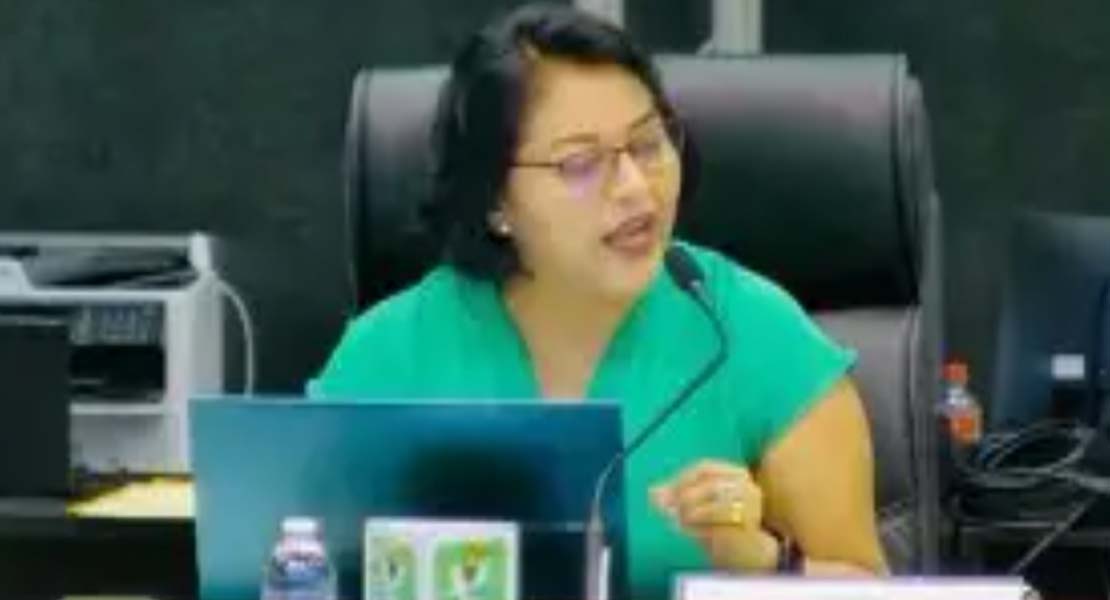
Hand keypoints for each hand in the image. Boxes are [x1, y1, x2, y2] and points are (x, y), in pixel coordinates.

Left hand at [651, 459, 779, 572]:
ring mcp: (752, 507)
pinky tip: (685, 530)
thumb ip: (677, 496)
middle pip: (710, 485)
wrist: (748, 550)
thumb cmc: (720, 521)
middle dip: (683, 496)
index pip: (705, 468)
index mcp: (736, 473)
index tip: (661, 492)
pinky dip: (698, 529)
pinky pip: (719, 527)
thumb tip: (652, 492)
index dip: (681, 478)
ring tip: (674, 520)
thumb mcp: (698, 503)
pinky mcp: (749, 529)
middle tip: (663, 507)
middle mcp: (748, 486)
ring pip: (715, 506)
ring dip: (690, 513)